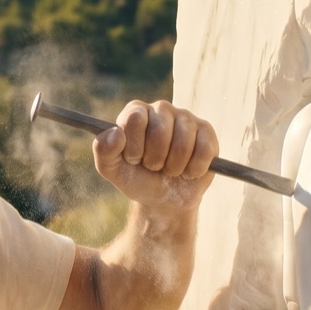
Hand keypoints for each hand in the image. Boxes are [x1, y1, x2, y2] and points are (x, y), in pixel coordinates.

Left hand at [94, 100, 218, 212]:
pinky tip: (188, 171)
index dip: (134, 146)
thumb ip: (103, 151)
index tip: (134, 159)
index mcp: (136, 112)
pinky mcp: (207, 132)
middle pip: (160, 131)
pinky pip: (204, 150)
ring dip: (174, 167)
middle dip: (155, 160)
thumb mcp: (112, 169)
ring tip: (170, 170)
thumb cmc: (137, 178)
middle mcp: (161, 109)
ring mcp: (186, 118)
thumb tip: (115, 134)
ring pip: (183, 142)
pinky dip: (193, 169)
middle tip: (154, 167)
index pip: (135, 119)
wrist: (164, 199)